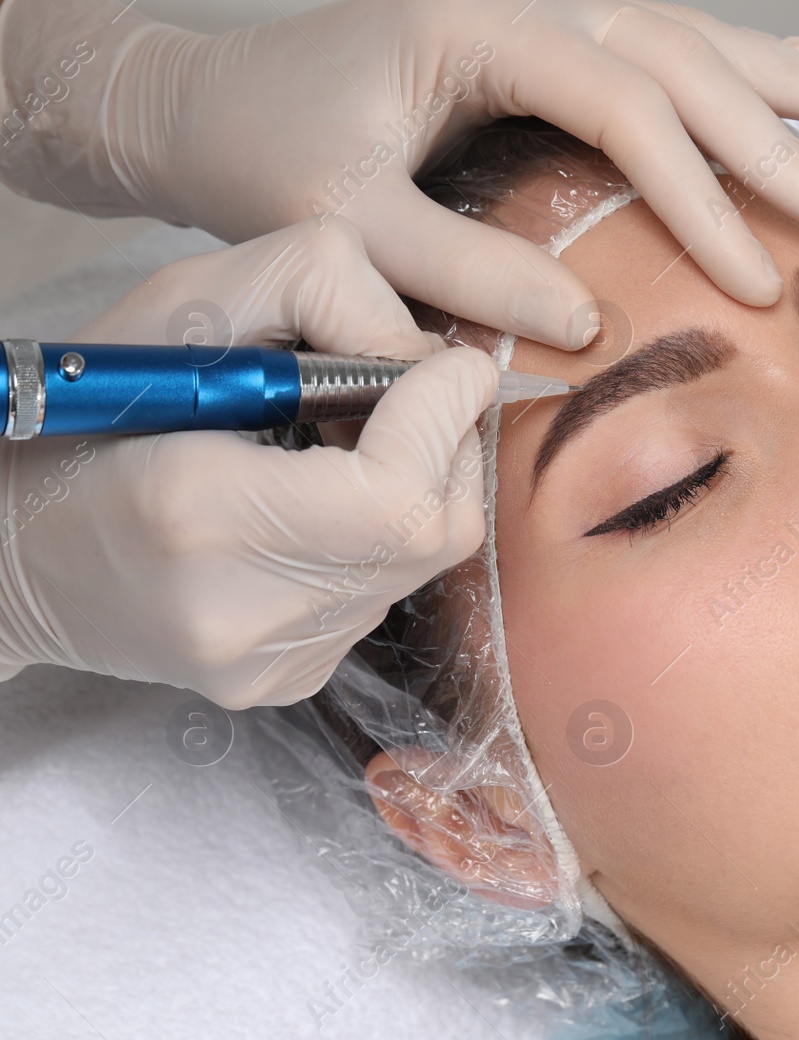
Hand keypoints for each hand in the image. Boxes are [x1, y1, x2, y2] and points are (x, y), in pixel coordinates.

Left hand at [0, 0, 798, 347]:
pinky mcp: (542, 29)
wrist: (203, 99)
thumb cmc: (262, 156)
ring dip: (784, 75)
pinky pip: (657, 38)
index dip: (699, 194)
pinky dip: (735, 57)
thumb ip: (459, 270)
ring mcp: (536, 2)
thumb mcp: (343, 223)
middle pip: (677, 57)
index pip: (623, 105)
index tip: (756, 281)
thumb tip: (585, 327)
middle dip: (776, 138)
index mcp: (475, 21)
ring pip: (686, 33)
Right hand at [0, 219, 498, 707]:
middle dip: (447, 448)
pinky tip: (322, 504)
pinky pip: (383, 597)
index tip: (450, 364)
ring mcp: (268, 664)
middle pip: (435, 534)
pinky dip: (382, 538)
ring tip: (350, 445)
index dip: (444, 419)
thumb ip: (322, 294)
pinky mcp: (287, 683)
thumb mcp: (185, 304)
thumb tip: (432, 355)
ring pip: (421, 566)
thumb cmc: (88, 408)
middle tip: (409, 395)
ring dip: (418, 488)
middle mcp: (241, 613)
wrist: (10, 547)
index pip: (398, 493)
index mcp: (202, 516)